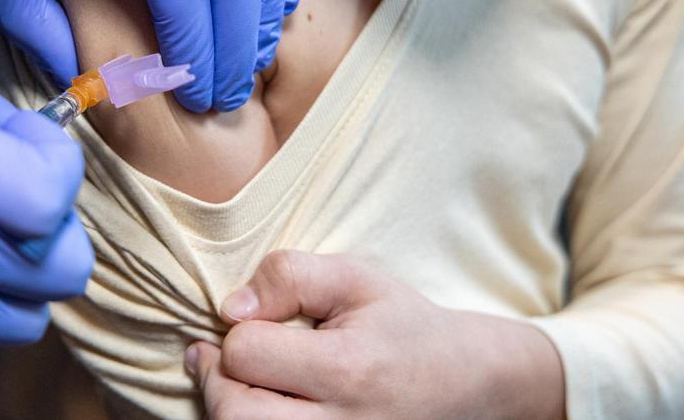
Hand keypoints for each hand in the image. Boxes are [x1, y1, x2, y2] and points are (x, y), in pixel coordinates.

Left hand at [186, 251, 565, 419]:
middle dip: (216, 381)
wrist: (468, 384)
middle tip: (218, 358)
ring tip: (235, 383)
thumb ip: (290, 277)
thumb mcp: (357, 280)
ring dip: (227, 410)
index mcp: (348, 369)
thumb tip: (230, 309)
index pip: (247, 353)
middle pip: (234, 415)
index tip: (249, 322)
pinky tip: (260, 405)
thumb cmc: (403, 325)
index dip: (235, 332)